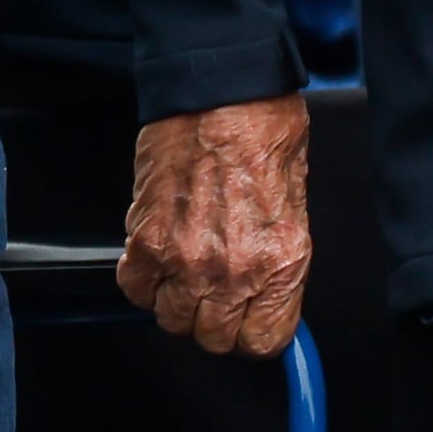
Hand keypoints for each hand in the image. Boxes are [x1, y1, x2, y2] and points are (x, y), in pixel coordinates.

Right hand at [123, 97, 310, 354]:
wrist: (220, 89)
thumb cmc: (263, 128)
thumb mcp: (298, 200)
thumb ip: (281, 256)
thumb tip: (270, 291)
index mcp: (281, 262)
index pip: (265, 342)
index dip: (256, 333)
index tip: (251, 321)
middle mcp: (233, 271)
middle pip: (213, 339)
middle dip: (215, 320)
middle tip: (216, 293)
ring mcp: (186, 259)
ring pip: (171, 319)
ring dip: (177, 302)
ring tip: (185, 272)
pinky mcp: (146, 238)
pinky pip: (135, 288)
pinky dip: (143, 280)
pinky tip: (157, 258)